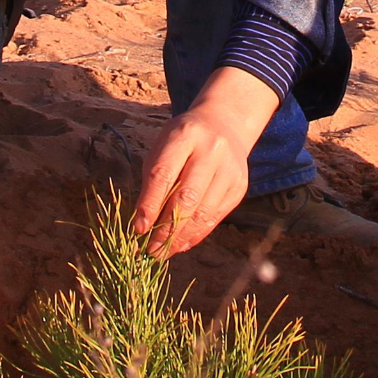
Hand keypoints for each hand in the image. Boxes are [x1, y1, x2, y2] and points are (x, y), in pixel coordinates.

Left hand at [134, 67, 277, 255]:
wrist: (223, 125)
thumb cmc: (182, 140)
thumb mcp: (162, 148)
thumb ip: (153, 181)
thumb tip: (143, 225)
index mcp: (185, 135)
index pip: (164, 174)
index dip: (149, 204)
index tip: (138, 229)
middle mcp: (211, 151)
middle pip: (186, 197)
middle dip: (166, 229)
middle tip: (150, 250)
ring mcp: (229, 169)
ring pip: (203, 212)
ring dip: (181, 238)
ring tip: (163, 253)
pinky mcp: (239, 186)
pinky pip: (215, 218)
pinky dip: (197, 235)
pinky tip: (182, 244)